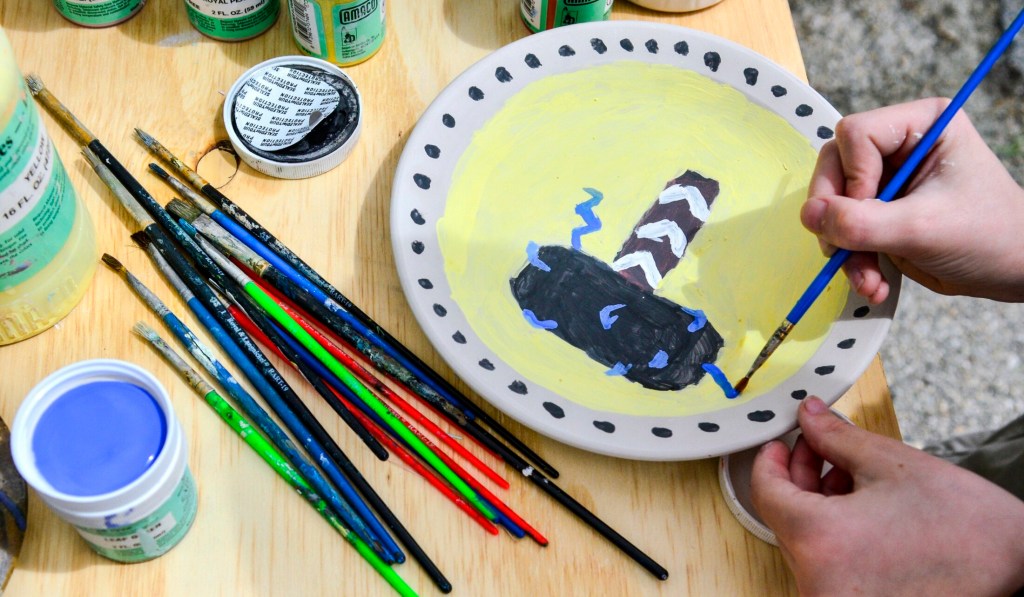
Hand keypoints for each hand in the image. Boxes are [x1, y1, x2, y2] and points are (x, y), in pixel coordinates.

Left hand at [750, 397, 1023, 596]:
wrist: (1018, 565)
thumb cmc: (966, 526)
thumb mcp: (891, 464)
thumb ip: (836, 437)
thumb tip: (808, 416)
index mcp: (820, 542)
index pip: (766, 491)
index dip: (770, 459)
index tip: (778, 442)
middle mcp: (819, 581)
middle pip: (786, 517)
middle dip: (800, 477)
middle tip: (817, 447)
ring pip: (806, 540)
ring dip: (818, 504)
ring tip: (847, 473)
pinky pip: (826, 562)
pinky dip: (834, 533)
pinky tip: (858, 506)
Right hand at [802, 98, 1023, 302]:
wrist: (1012, 272)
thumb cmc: (990, 236)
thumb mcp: (921, 228)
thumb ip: (861, 222)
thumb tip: (808, 215)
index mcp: (921, 126)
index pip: (856, 135)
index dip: (853, 176)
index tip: (870, 211)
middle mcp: (900, 146)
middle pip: (835, 168)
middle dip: (841, 218)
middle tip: (849, 251)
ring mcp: (887, 180)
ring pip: (833, 203)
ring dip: (844, 247)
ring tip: (868, 280)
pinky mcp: (880, 211)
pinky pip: (844, 229)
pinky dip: (852, 260)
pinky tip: (873, 282)